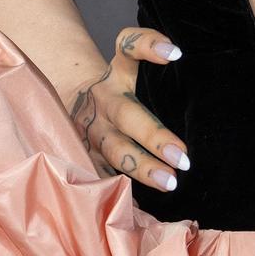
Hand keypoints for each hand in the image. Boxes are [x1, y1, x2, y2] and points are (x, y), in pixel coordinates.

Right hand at [67, 25, 191, 194]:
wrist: (70, 101)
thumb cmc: (117, 87)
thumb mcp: (129, 66)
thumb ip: (150, 56)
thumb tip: (181, 59)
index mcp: (116, 74)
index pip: (129, 48)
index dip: (149, 46)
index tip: (175, 53)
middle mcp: (103, 101)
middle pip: (127, 115)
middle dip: (154, 136)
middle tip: (183, 158)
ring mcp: (93, 131)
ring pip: (115, 151)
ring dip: (142, 168)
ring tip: (169, 182)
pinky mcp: (86, 155)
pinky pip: (101, 176)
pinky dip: (118, 192)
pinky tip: (138, 209)